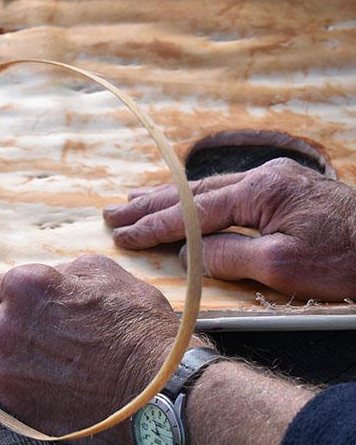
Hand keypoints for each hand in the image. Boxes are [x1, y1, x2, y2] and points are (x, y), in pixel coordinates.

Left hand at [0, 256, 199, 444]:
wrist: (158, 385)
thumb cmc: (135, 324)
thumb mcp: (99, 273)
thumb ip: (53, 275)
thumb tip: (41, 283)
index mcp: (21, 287)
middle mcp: (3, 328)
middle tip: (39, 339)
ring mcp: (6, 371)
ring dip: (13, 362)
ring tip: (59, 365)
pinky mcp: (16, 405)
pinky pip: (8, 393)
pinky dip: (27, 389)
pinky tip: (61, 386)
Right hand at [104, 158, 355, 300]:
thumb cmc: (345, 260)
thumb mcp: (281, 266)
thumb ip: (228, 256)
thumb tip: (188, 254)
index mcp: (261, 191)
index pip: (194, 211)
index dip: (155, 226)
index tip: (123, 236)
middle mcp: (266, 177)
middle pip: (194, 192)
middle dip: (150, 203)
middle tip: (113, 212)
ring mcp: (278, 181)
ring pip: (209, 188)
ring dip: (169, 196)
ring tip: (134, 198)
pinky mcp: (288, 191)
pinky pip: (228, 191)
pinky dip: (197, 197)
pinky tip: (185, 199)